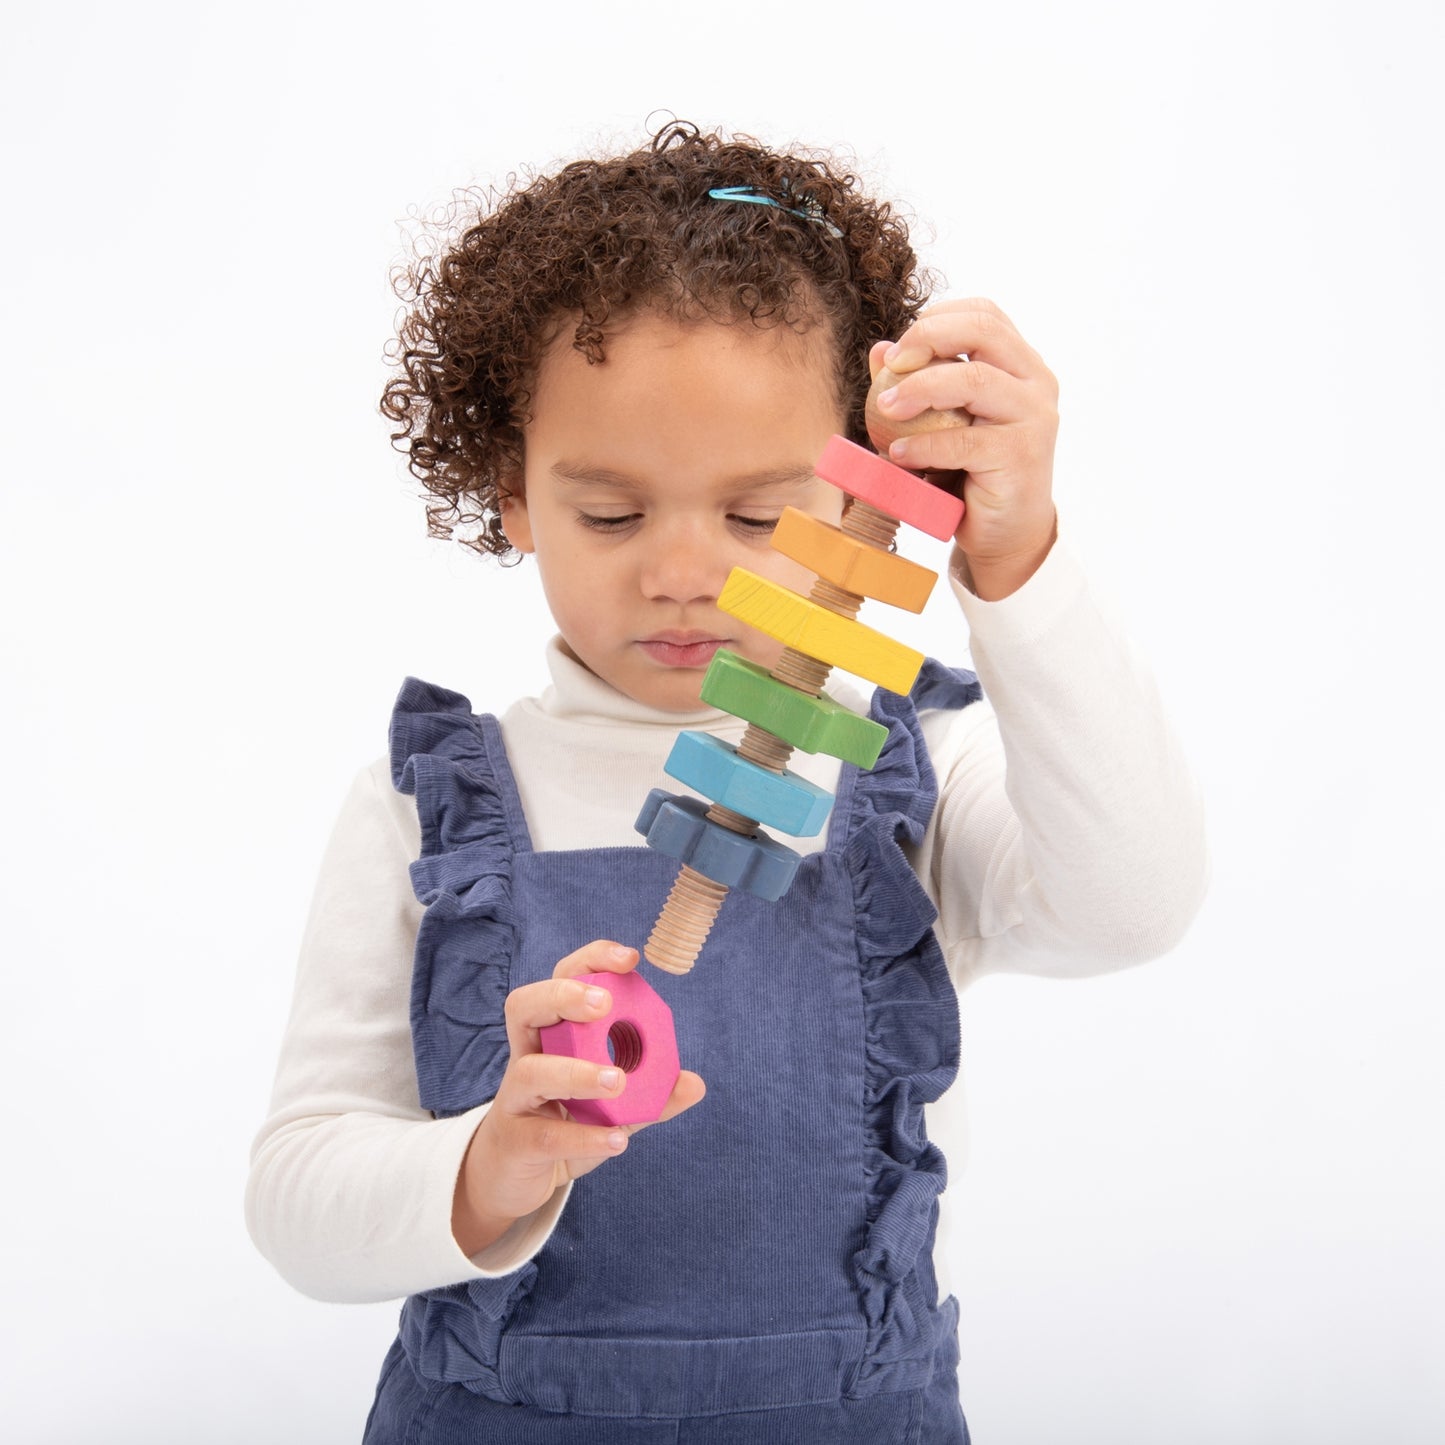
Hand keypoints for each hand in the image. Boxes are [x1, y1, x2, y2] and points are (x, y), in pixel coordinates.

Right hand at [451, 940, 705, 1255]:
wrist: (520, 1179)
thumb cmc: (567, 1125)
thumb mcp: (614, 1106)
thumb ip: (653, 1093)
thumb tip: (695, 1083)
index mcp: (553, 1033)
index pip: (563, 980)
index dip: (591, 961)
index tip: (630, 959)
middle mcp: (528, 1055)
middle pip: (524, 1006)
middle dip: (563, 995)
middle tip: (602, 1004)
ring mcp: (515, 1098)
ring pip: (530, 1072)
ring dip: (575, 1072)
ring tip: (616, 1080)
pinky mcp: (515, 1141)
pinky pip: (545, 1134)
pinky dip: (583, 1137)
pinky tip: (617, 1140)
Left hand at [867, 298, 1058, 598]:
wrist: (1006, 532)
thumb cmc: (971, 472)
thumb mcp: (942, 423)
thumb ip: (917, 384)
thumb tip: (880, 351)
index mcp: (1021, 365)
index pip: (986, 315)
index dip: (939, 318)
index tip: (900, 345)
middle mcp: (1035, 383)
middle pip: (984, 333)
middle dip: (929, 338)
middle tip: (892, 364)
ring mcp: (1034, 418)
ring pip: (974, 381)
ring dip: (920, 389)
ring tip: (885, 408)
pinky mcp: (1021, 456)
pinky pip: (964, 441)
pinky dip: (924, 444)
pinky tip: (899, 453)